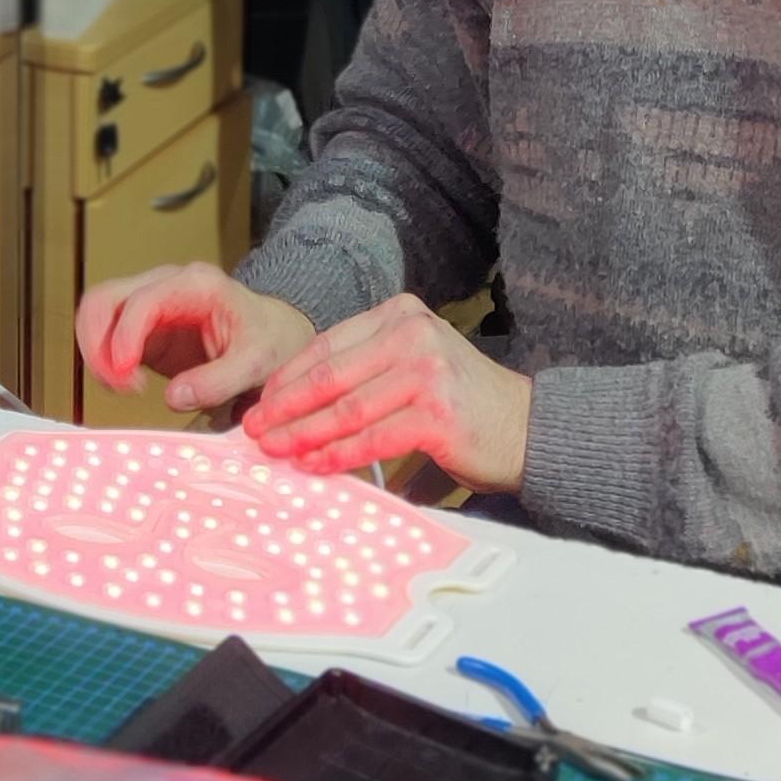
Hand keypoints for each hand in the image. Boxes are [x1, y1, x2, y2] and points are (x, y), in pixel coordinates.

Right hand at [76, 263, 315, 416]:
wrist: (276, 334)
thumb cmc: (270, 339)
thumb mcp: (257, 361)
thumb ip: (219, 380)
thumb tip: (173, 398)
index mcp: (195, 284)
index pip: (141, 301)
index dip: (125, 336)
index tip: (125, 374)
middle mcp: (165, 285)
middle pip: (104, 299)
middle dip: (98, 344)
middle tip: (117, 385)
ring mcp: (149, 303)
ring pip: (97, 314)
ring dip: (96, 353)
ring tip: (121, 388)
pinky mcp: (142, 327)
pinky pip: (105, 336)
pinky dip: (104, 361)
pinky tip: (125, 385)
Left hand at [243, 295, 532, 490]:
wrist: (527, 428)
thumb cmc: (462, 403)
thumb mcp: (414, 364)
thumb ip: (366, 370)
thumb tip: (296, 400)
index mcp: (400, 315)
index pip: (327, 345)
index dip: (287, 377)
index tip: (260, 402)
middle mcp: (412, 335)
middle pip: (330, 375)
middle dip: (285, 406)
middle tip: (252, 430)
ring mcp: (426, 372)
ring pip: (346, 409)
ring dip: (303, 433)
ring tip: (274, 451)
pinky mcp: (436, 414)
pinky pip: (372, 439)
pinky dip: (338, 455)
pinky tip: (314, 465)